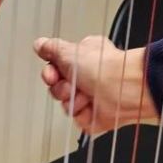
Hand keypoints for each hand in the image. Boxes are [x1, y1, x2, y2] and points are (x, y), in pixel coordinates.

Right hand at [33, 36, 160, 133]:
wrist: (122, 89)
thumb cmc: (104, 67)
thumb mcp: (69, 50)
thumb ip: (51, 48)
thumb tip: (40, 44)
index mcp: (83, 57)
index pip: (55, 67)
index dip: (50, 72)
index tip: (52, 73)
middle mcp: (88, 76)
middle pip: (57, 87)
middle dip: (60, 87)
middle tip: (70, 84)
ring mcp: (92, 96)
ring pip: (66, 104)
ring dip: (72, 100)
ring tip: (85, 94)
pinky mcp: (95, 115)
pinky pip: (77, 119)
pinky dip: (82, 113)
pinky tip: (91, 106)